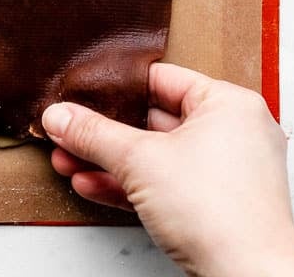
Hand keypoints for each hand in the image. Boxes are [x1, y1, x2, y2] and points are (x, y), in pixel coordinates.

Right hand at [41, 63, 293, 276]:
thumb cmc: (222, 214)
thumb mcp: (139, 161)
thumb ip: (93, 134)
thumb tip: (60, 117)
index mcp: (228, 105)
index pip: (160, 79)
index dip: (115, 88)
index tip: (80, 94)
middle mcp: (233, 133)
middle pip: (153, 120)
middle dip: (104, 132)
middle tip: (69, 130)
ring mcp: (225, 172)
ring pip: (156, 156)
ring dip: (109, 161)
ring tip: (70, 160)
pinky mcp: (215, 205)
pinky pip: (165, 184)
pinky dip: (130, 185)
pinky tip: (93, 184)